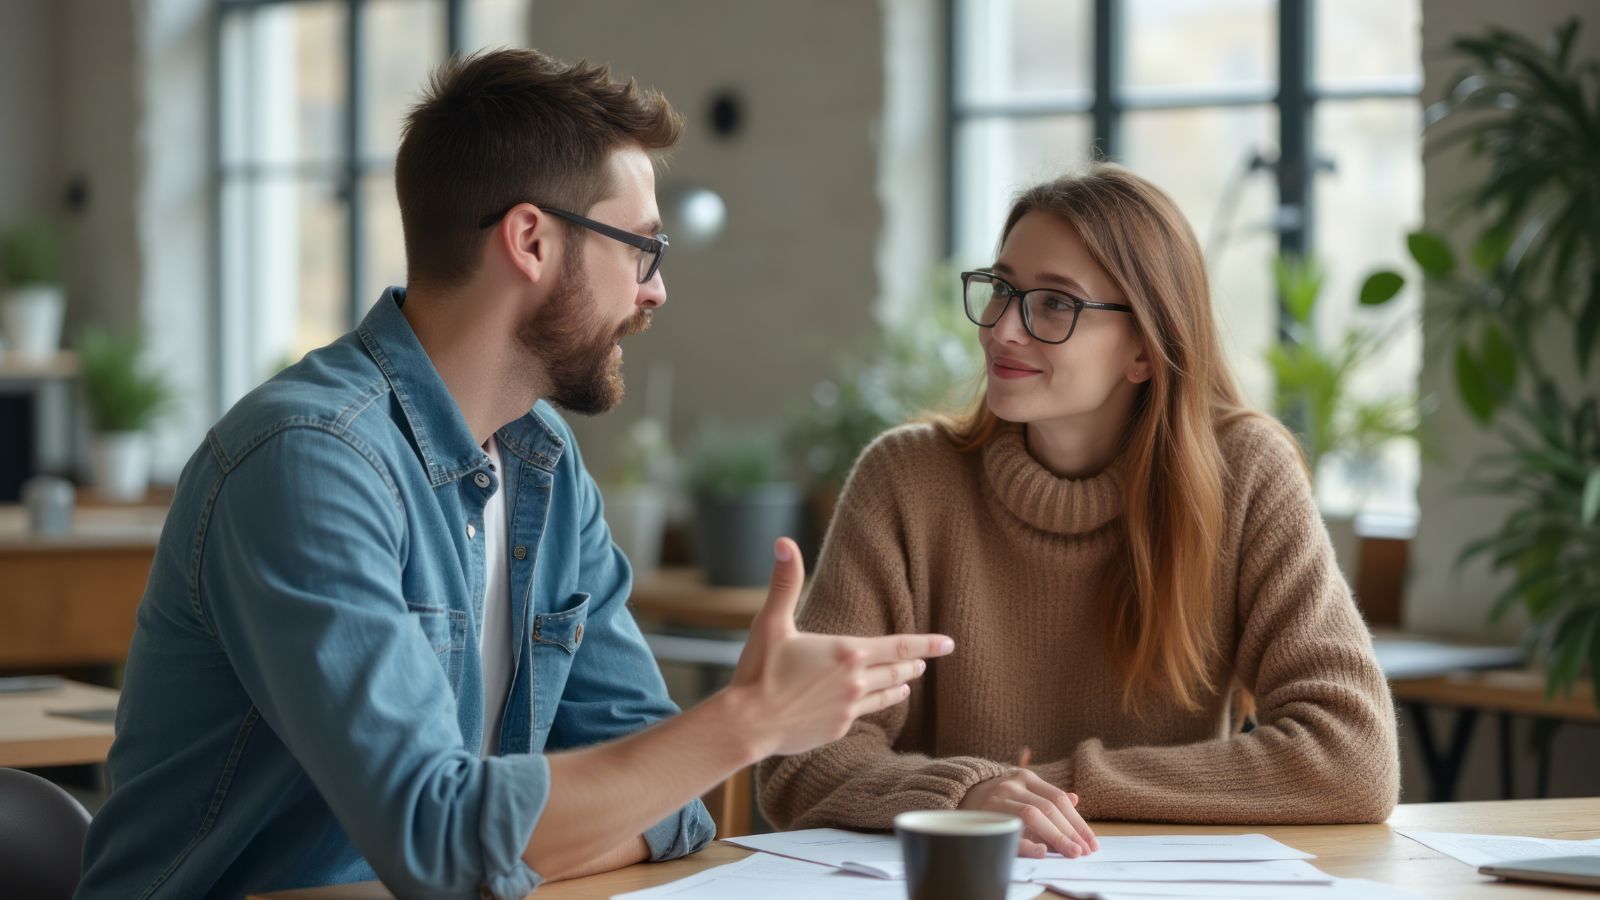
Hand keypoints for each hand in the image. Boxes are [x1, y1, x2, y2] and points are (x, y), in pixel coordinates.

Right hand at [726, 537, 954, 757]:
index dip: (927, 644)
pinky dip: (874, 705)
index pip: (898, 646)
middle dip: (913, 664)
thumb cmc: (758, 671)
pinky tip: (871, 704)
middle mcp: (855, 681)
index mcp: (846, 652)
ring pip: (886, 695)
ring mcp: (848, 708)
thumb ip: (785, 582)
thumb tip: (783, 542)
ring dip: (899, 686)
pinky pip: (863, 714)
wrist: (748, 723)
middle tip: (925, 662)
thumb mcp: (772, 622)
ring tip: (907, 683)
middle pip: (897, 671)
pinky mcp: (838, 729)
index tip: (948, 643)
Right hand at [959, 768, 1097, 857]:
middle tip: (1085, 851)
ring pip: (1033, 815)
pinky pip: (1010, 831)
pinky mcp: (986, 817)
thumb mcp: (1024, 790)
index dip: (1078, 821)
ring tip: (1072, 852)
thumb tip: (1076, 800)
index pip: (1058, 799)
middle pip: (1048, 808)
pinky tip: (1043, 851)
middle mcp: (1012, 785)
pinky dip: (1028, 843)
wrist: (961, 794)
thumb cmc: (999, 798)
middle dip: (1071, 832)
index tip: (1091, 842)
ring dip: (1057, 837)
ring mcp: (998, 800)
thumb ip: (1048, 797)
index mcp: (1026, 777)